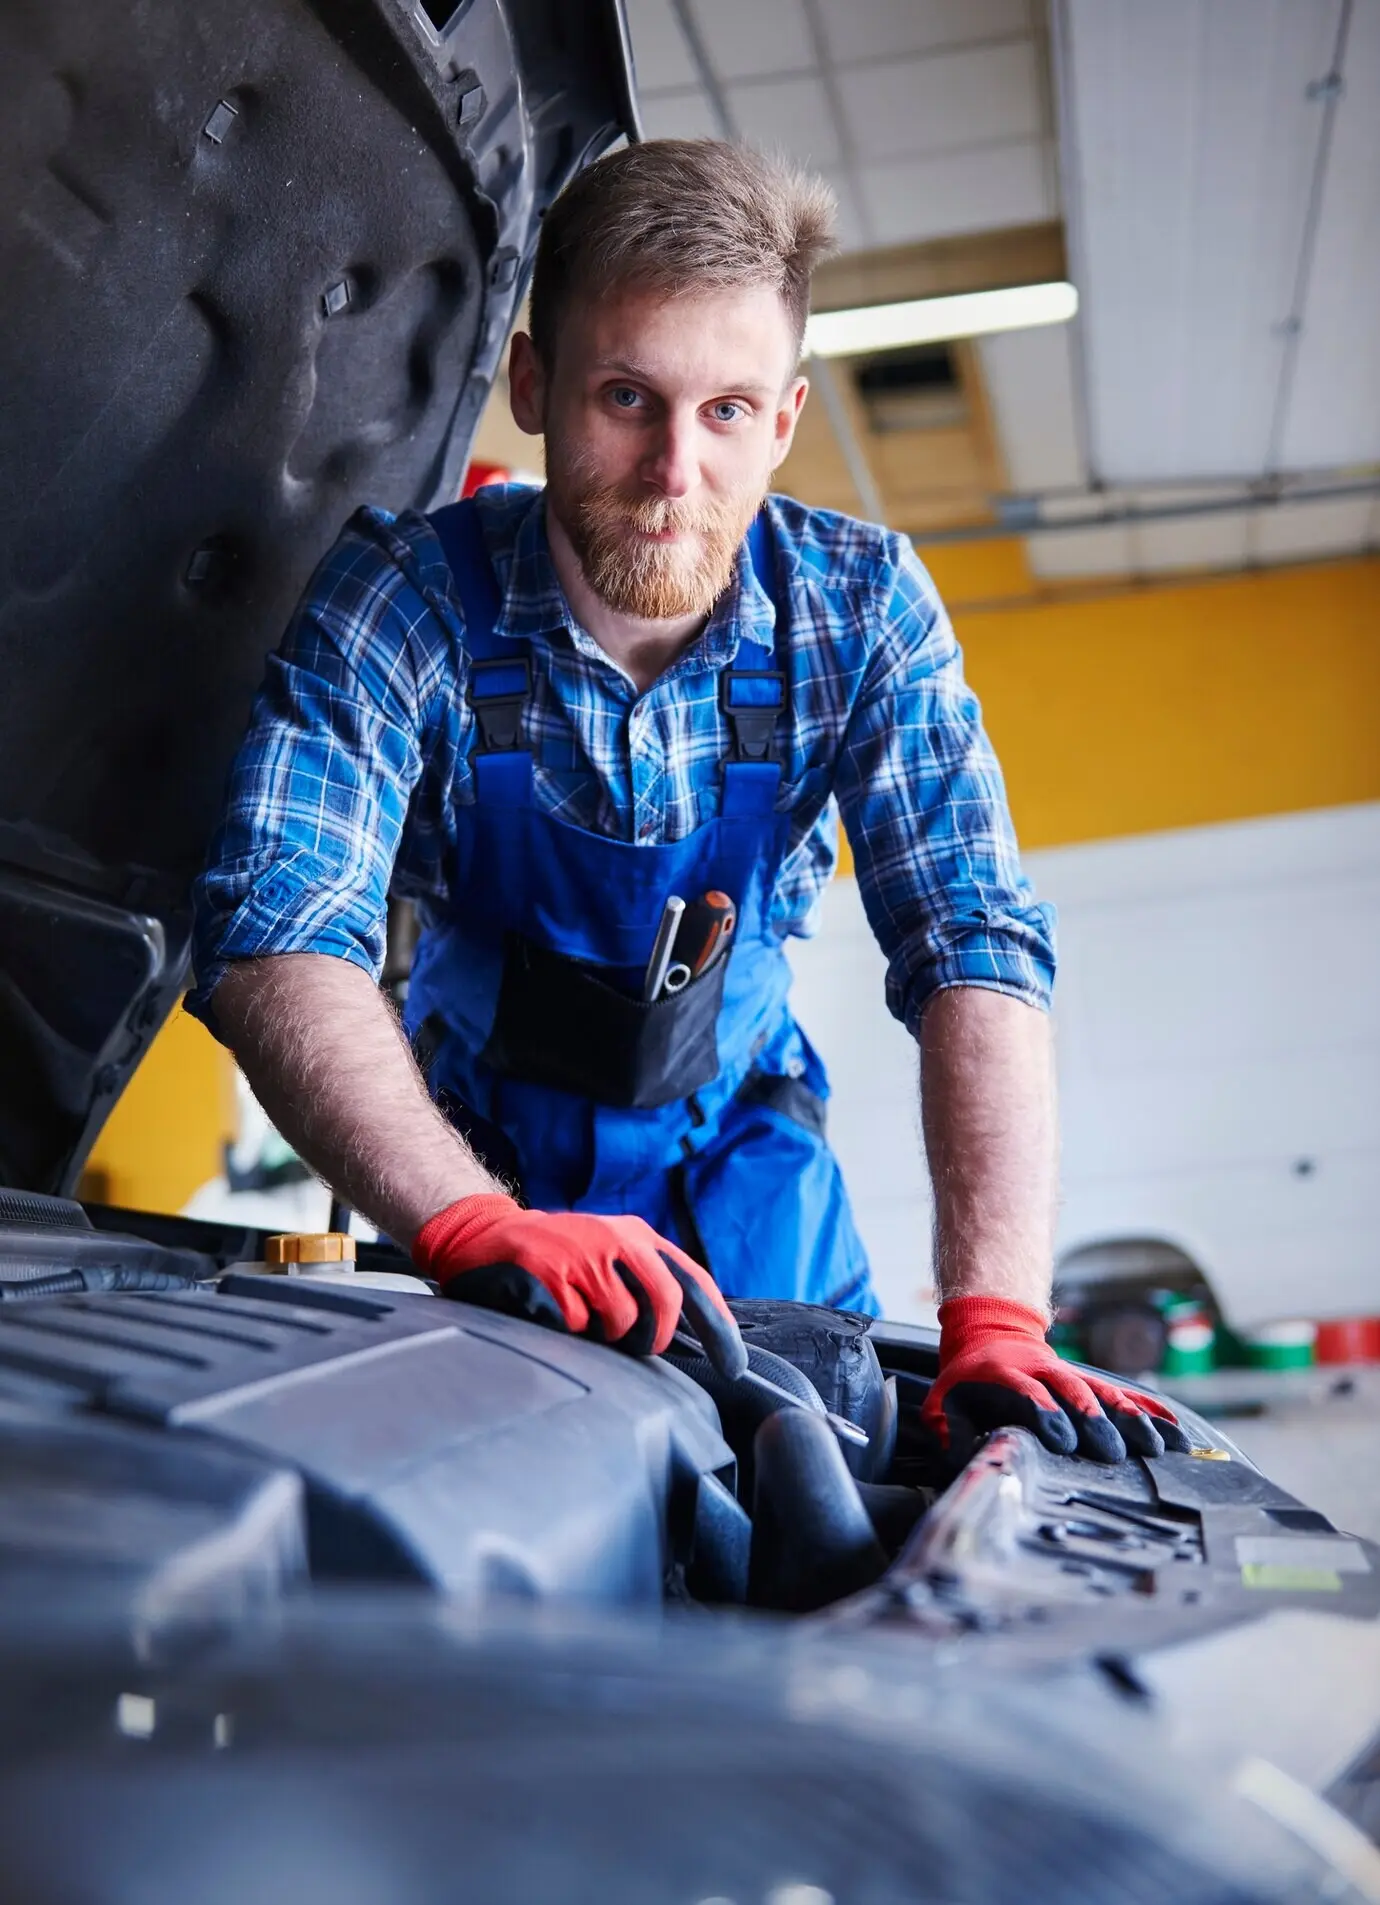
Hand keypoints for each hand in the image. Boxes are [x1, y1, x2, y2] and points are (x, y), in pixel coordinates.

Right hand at [413, 1194, 746, 1379]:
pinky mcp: (551, 1270)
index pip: (691, 1279)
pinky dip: (570, 1328)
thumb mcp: (609, 1254)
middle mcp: (616, 1238)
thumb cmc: (558, 1255)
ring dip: (607, 1334)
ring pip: (621, 1318)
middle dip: (656, 1336)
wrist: (487, 1235)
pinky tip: (554, 1312)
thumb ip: (647, 1283)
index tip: (732, 1365)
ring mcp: (583, 1253)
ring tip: (584, 1319)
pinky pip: (577, 1323)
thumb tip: (689, 1336)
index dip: (717, 1324)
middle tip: (640, 1349)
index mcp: (637, 1235)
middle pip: (666, 1299)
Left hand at [921, 1295, 1190, 1463]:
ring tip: (1159, 1448)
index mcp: (1005, 1376)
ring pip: (1106, 1394)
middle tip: (1114, 1453)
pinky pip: (1127, 1395)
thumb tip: (961, 1463)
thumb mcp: (945, 1402)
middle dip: (1095, 1422)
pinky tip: (1178, 1432)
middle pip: (1074, 1394)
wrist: (991, 1334)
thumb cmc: (968, 1382)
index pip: (1028, 1395)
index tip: (1063, 1441)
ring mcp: (1073, 1377)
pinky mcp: (1093, 1384)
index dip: (1045, 1415)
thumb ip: (950, 1432)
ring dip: (1133, 1420)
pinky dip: (1152, 1412)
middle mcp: (1045, 1374)